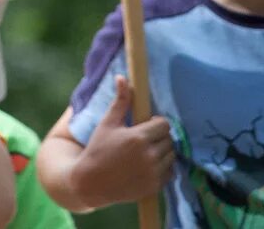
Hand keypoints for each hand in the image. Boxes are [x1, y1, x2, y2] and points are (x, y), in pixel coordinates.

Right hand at [72, 76, 173, 207]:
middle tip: (144, 140)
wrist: (91, 182)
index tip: (146, 125)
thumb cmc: (98, 149)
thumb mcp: (107, 124)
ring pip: (171, 155)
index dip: (156, 123)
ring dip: (162, 152)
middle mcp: (149, 155)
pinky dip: (163, 168)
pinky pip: (170, 172)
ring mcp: (153, 172)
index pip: (164, 124)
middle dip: (159, 137)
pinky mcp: (155, 186)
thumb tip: (122, 77)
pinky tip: (148, 166)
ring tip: (146, 152)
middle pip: (169, 139)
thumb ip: (120, 101)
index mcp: (138, 137)